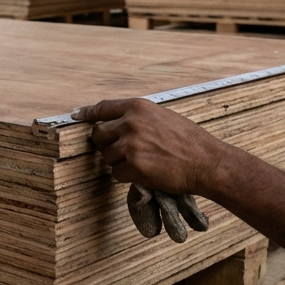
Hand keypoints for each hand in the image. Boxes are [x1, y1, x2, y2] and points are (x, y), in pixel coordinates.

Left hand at [72, 98, 228, 240]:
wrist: (207, 162)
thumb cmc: (189, 141)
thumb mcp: (163, 117)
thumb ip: (138, 118)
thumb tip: (117, 123)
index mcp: (138, 107)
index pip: (102, 107)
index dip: (87, 113)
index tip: (76, 115)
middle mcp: (130, 123)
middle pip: (98, 135)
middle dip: (106, 145)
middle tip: (123, 152)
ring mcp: (130, 145)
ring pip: (107, 157)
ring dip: (120, 163)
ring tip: (143, 162)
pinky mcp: (133, 166)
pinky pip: (117, 174)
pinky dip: (127, 176)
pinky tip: (145, 173)